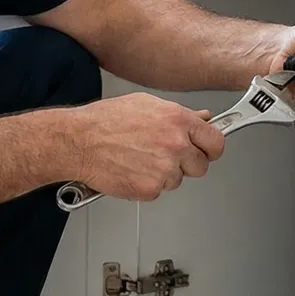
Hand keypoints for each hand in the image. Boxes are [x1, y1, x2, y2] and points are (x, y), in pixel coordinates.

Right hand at [66, 94, 224, 201]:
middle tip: (165, 156)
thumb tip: (201, 119)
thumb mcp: (146, 104)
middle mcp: (175, 144)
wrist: (79, 141)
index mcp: (177, 120)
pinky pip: (158, 191)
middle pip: (201, 166)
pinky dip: (146, 185)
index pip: (215, 141)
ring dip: (164, 174)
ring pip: (178, 180)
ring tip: (139, 159)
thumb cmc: (104, 121)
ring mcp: (164, 169)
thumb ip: (179, 114)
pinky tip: (131, 169)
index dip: (210, 148)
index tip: (207, 150)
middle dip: (187, 163)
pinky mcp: (150, 188)